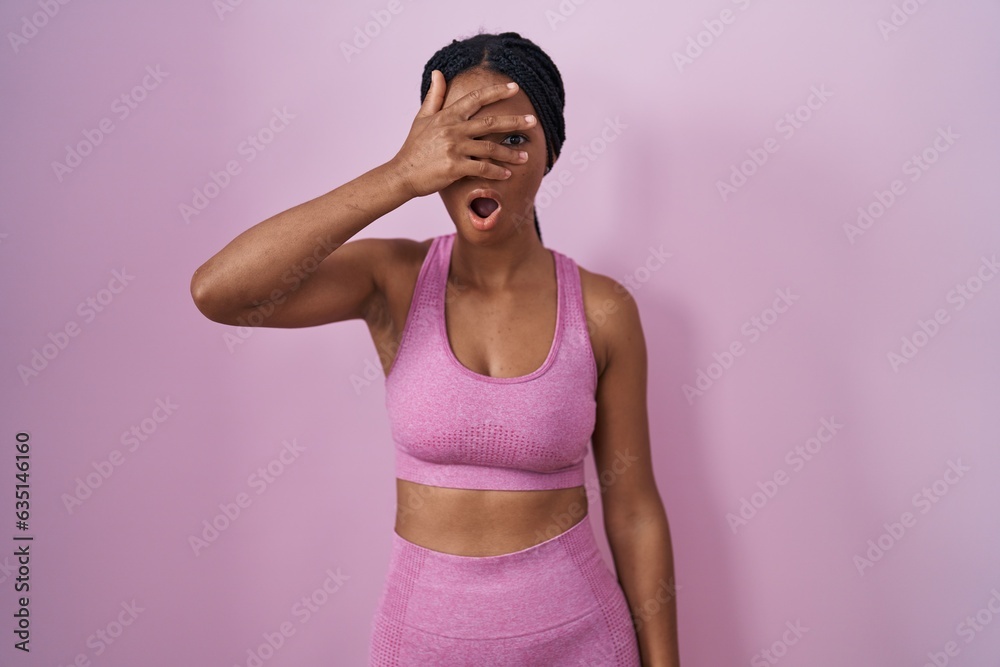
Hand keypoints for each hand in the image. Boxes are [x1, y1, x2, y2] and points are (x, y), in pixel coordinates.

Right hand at [389, 69, 536, 197]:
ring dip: (510, 153)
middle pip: (490, 122)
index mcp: (447, 116)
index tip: (514, 87)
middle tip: (532, 121)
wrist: (403, 173)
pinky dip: (497, 172)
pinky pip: (483, 168)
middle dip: (514, 122)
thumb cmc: (414, 147)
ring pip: (490, 148)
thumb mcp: (422, 118)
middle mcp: (453, 129)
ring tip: (525, 156)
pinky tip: (508, 174)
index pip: (476, 99)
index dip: (496, 92)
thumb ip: (434, 96)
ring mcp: (454, 148)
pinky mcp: (455, 167)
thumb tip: (438, 73)